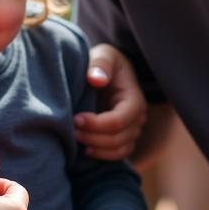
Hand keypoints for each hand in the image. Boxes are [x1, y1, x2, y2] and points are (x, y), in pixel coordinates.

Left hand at [75, 44, 146, 159]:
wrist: (107, 71)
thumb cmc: (104, 62)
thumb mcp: (103, 55)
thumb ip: (100, 64)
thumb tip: (96, 80)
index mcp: (134, 99)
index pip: (118, 121)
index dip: (96, 124)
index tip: (75, 118)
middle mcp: (138, 118)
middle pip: (118, 138)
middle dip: (93, 136)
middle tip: (70, 130)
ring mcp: (132, 130)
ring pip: (118, 149)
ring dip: (96, 147)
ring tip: (75, 138)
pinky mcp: (124, 138)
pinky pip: (117, 154)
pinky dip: (101, 154)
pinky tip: (84, 148)